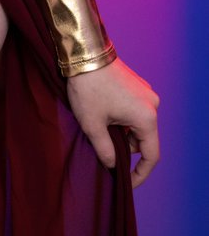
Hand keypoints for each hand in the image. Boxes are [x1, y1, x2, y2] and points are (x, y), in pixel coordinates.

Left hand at [65, 56, 159, 187]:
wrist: (84, 53)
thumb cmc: (88, 88)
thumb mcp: (92, 124)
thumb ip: (105, 150)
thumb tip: (112, 166)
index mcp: (147, 118)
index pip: (151, 156)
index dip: (140, 174)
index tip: (126, 182)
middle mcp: (152, 105)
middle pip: (143, 139)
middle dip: (125, 149)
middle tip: (103, 151)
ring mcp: (145, 93)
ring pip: (137, 125)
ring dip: (121, 132)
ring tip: (99, 128)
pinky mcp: (137, 86)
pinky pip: (133, 111)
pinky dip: (121, 119)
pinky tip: (103, 115)